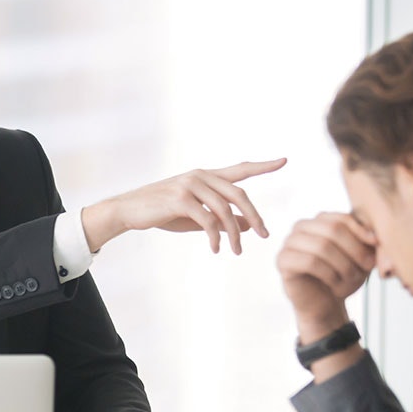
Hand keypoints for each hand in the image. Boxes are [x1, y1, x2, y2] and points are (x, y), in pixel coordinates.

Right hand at [82, 158, 286, 254]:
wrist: (128, 211)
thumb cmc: (162, 214)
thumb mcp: (196, 218)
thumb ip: (223, 219)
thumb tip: (251, 225)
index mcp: (206, 177)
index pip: (240, 169)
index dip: (263, 166)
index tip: (284, 161)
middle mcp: (200, 176)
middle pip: (239, 194)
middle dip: (255, 216)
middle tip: (266, 235)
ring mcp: (190, 185)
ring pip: (225, 210)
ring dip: (235, 234)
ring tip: (237, 251)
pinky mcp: (180, 198)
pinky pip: (207, 220)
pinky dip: (215, 236)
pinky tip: (216, 249)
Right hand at [277, 212, 376, 339]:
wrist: (324, 305)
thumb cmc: (343, 277)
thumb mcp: (362, 257)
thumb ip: (368, 242)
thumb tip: (374, 237)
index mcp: (319, 220)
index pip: (342, 218)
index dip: (361, 231)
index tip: (377, 245)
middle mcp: (301, 227)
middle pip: (332, 229)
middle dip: (355, 250)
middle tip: (368, 268)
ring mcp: (289, 242)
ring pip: (322, 246)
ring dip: (344, 265)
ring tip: (353, 280)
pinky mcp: (283, 260)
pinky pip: (310, 262)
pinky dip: (329, 275)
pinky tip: (336, 285)